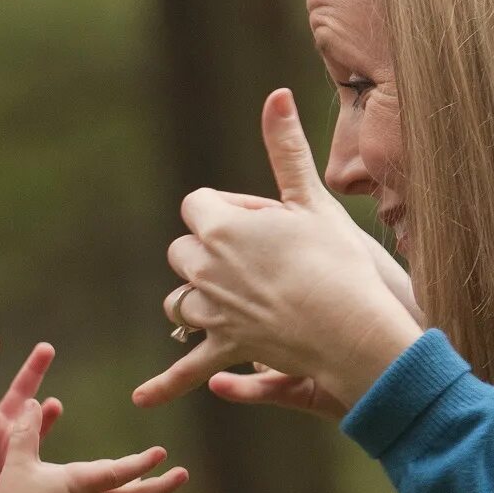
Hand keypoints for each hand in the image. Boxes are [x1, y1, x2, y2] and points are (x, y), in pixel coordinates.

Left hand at [0, 334, 61, 477]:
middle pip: (15, 389)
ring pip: (31, 409)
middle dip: (32, 370)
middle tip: (47, 348)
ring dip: (43, 396)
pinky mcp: (22, 453)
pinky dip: (46, 421)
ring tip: (58, 385)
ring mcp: (11, 436)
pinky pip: (38, 433)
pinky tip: (55, 406)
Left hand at [134, 90, 423, 413]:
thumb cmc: (338, 259)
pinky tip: (140, 399)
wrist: (353, 324)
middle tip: (262, 260)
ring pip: (181, 301)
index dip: (229, 212)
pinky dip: (165, 385)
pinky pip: (187, 368)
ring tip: (233, 299)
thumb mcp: (311, 200)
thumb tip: (277, 93)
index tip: (263, 222)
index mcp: (219, 227)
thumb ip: (286, 149)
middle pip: (184, 251)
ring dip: (198, 299)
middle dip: (210, 253)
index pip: (198, 205)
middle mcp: (204, 269)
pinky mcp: (225, 348)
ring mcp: (211, 311)